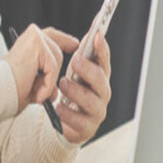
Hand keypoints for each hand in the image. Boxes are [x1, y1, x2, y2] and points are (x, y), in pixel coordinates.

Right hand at [5, 24, 78, 111]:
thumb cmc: (10, 89)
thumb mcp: (33, 81)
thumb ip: (46, 78)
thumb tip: (58, 89)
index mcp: (29, 40)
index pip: (52, 36)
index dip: (65, 41)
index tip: (75, 45)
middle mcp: (32, 34)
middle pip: (58, 51)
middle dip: (54, 73)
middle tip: (45, 92)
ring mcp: (35, 37)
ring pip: (57, 61)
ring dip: (48, 82)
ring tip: (35, 94)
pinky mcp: (38, 46)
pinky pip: (53, 68)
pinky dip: (47, 86)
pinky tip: (36, 95)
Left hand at [56, 29, 111, 144]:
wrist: (65, 120)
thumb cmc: (71, 90)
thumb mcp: (72, 71)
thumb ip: (74, 54)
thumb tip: (74, 39)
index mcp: (99, 76)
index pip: (104, 59)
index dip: (102, 48)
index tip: (96, 35)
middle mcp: (102, 92)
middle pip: (101, 80)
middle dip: (88, 69)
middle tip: (74, 60)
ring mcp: (97, 110)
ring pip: (91, 101)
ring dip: (76, 91)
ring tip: (62, 84)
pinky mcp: (87, 127)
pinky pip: (80, 121)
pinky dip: (69, 113)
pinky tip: (58, 107)